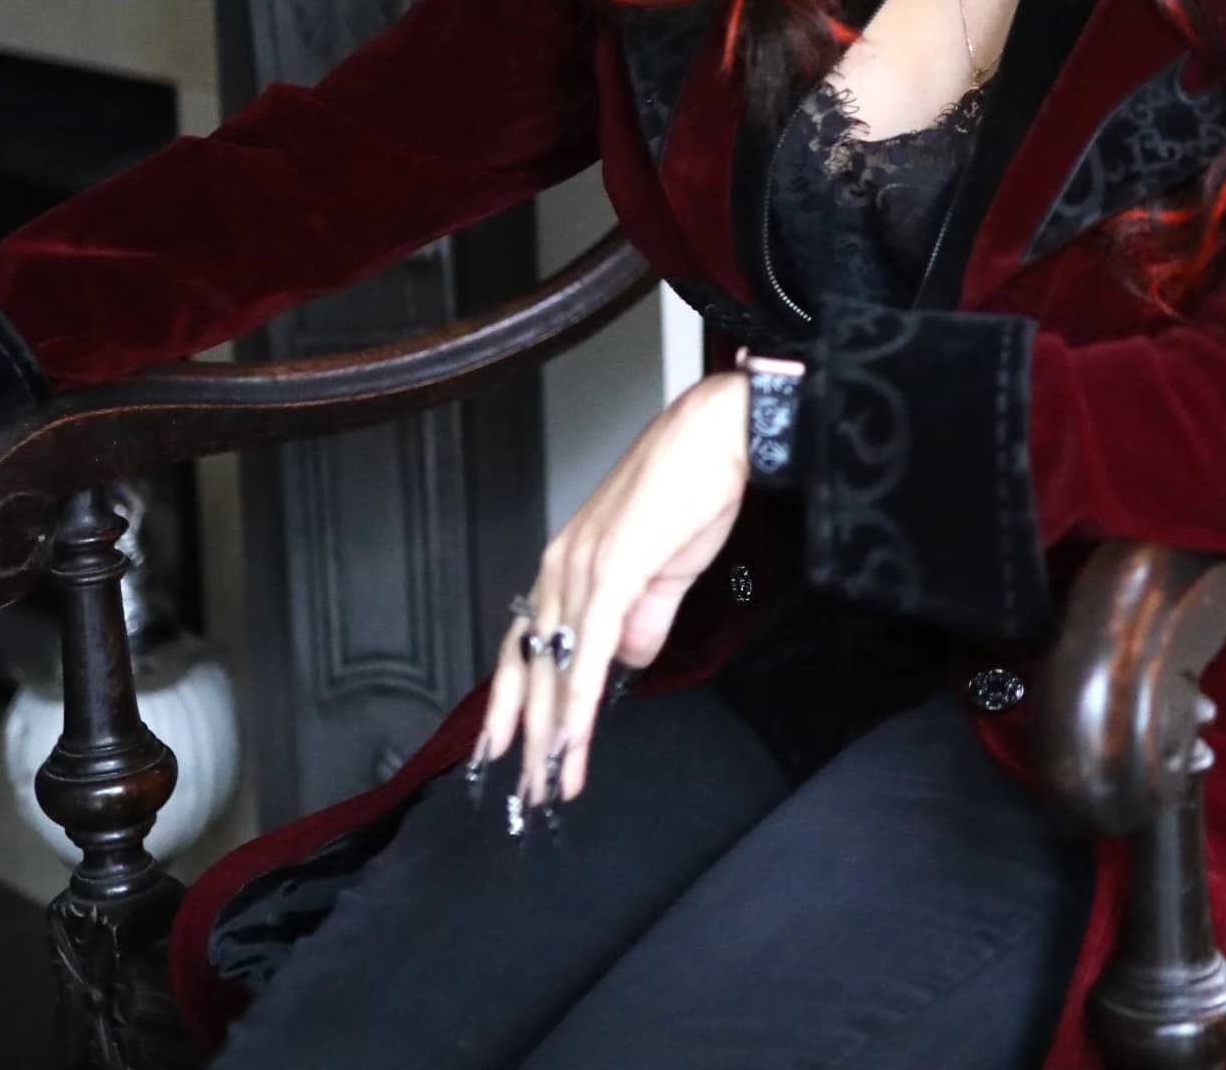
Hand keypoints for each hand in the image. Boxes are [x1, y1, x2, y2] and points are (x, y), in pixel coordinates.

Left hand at [478, 369, 750, 819]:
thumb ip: (645, 618)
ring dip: (550, 733)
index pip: (527, 643)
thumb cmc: (695, 486)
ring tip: (547, 784)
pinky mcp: (613, 574)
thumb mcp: (666, 567)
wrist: (718, 433)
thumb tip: (629, 663)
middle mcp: (561, 567)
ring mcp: (583, 570)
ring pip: (555, 668)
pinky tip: (572, 739)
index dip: (515, 699)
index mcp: (568, 563)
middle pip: (530, 665)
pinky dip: (578, 702)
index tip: (506, 749)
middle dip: (525, 736)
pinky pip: (588, 653)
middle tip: (525, 792)